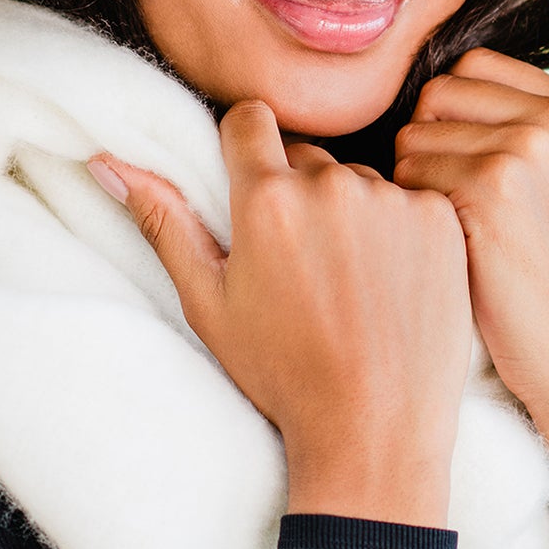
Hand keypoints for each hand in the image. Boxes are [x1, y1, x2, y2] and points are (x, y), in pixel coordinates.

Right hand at [88, 99, 473, 524]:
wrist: (377, 429)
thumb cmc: (283, 372)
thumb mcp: (208, 303)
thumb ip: (163, 221)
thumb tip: (109, 161)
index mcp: (266, 198)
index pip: (249, 119)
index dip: (245, 148)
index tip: (251, 186)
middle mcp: (332, 184)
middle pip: (305, 155)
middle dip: (297, 191)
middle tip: (302, 262)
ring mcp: (393, 198)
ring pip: (359, 180)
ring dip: (351, 212)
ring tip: (351, 283)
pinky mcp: (439, 218)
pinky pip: (409, 200)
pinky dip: (402, 231)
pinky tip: (394, 284)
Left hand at [391, 47, 548, 459]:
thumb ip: (525, 125)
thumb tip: (432, 87)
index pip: (475, 67)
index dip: (450, 118)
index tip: (464, 173)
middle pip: (439, 92)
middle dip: (427, 144)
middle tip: (449, 206)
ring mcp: (533, 146)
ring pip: (414, 132)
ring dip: (412, 183)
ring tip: (451, 233)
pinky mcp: (495, 184)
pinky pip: (407, 175)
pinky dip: (411, 216)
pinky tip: (444, 253)